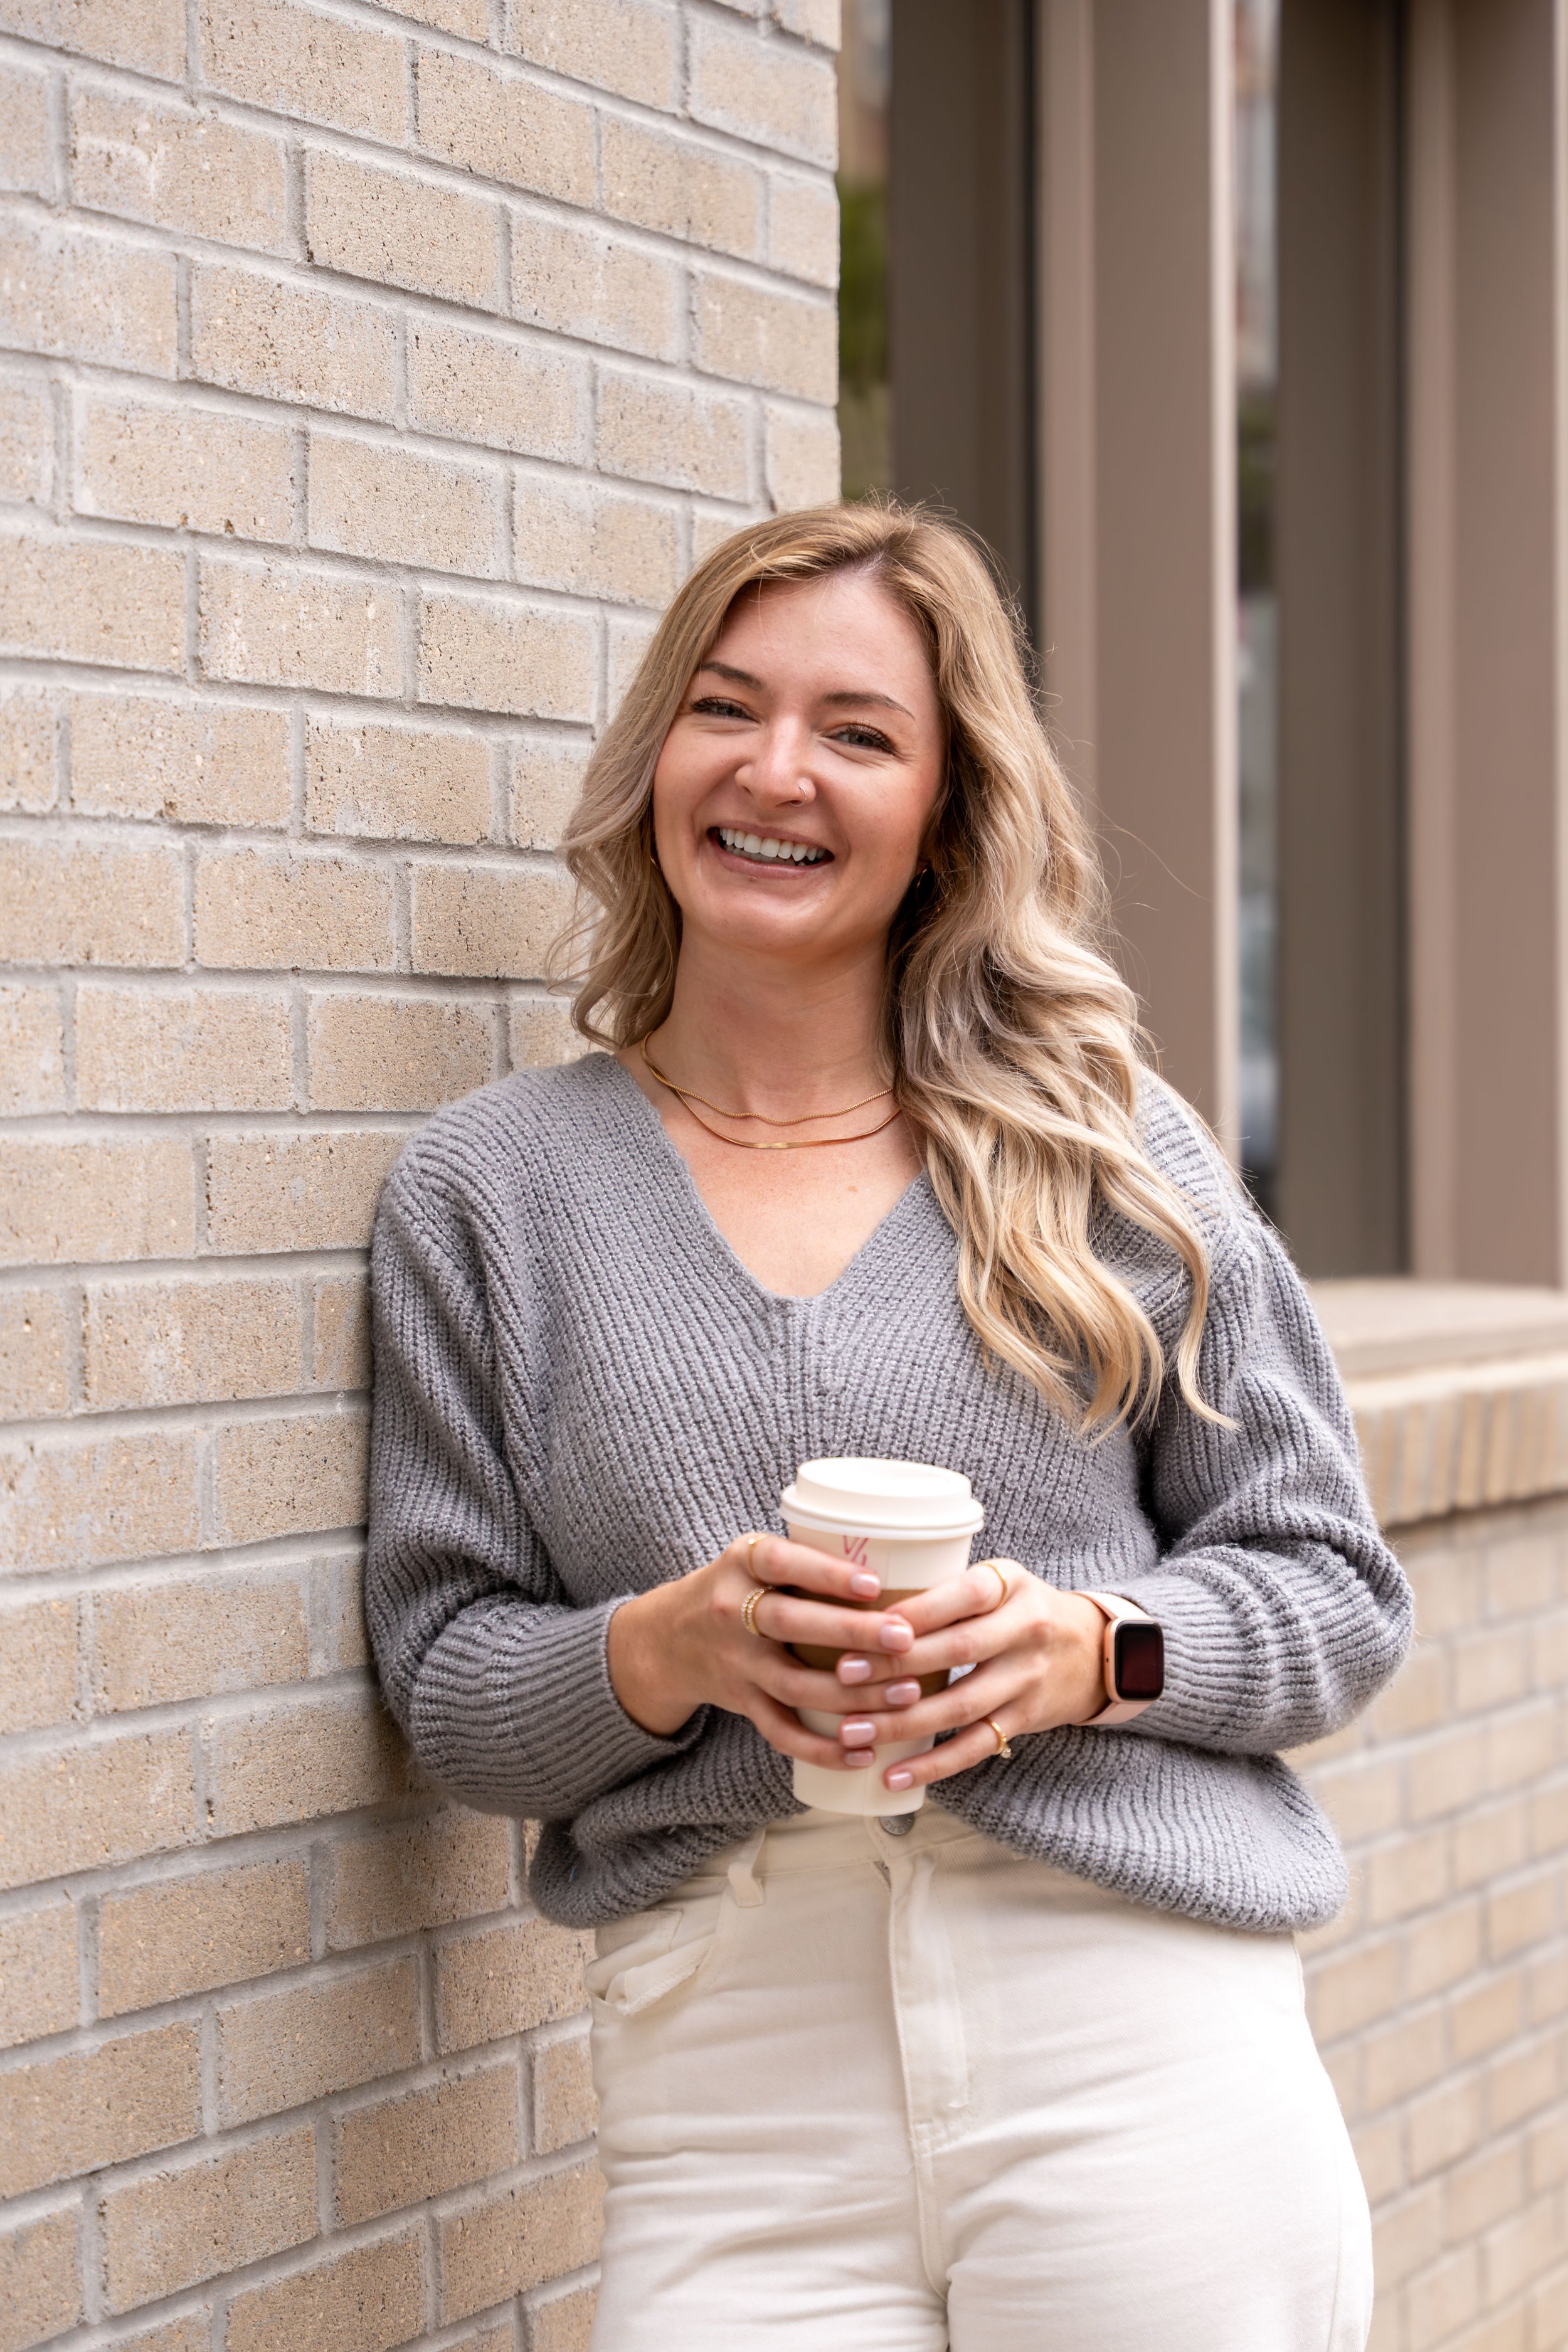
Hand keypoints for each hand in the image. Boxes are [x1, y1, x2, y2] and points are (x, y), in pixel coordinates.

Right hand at [606, 1532, 941, 1776]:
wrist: (668, 1638)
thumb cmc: (741, 1588)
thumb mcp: (756, 1557)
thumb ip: (810, 1557)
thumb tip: (905, 1558)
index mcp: (741, 1563)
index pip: (781, 1562)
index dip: (826, 1574)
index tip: (875, 1584)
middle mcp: (731, 1612)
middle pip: (791, 1624)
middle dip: (852, 1633)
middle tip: (905, 1639)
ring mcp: (736, 1663)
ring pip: (794, 1685)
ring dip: (853, 1695)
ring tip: (907, 1693)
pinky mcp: (742, 1703)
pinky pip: (781, 1732)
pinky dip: (822, 1749)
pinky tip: (864, 1753)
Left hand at [822, 1561, 1107, 1792]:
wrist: (1096, 1650)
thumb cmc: (1022, 1609)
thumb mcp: (998, 1581)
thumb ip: (945, 1588)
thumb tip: (859, 1602)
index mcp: (1011, 1584)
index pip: (963, 1595)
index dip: (917, 1612)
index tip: (867, 1624)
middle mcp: (1026, 1629)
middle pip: (957, 1650)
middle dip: (896, 1665)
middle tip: (842, 1676)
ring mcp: (1028, 1679)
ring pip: (961, 1705)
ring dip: (902, 1722)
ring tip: (852, 1731)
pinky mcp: (1025, 1719)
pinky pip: (975, 1745)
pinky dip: (933, 1764)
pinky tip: (894, 1775)